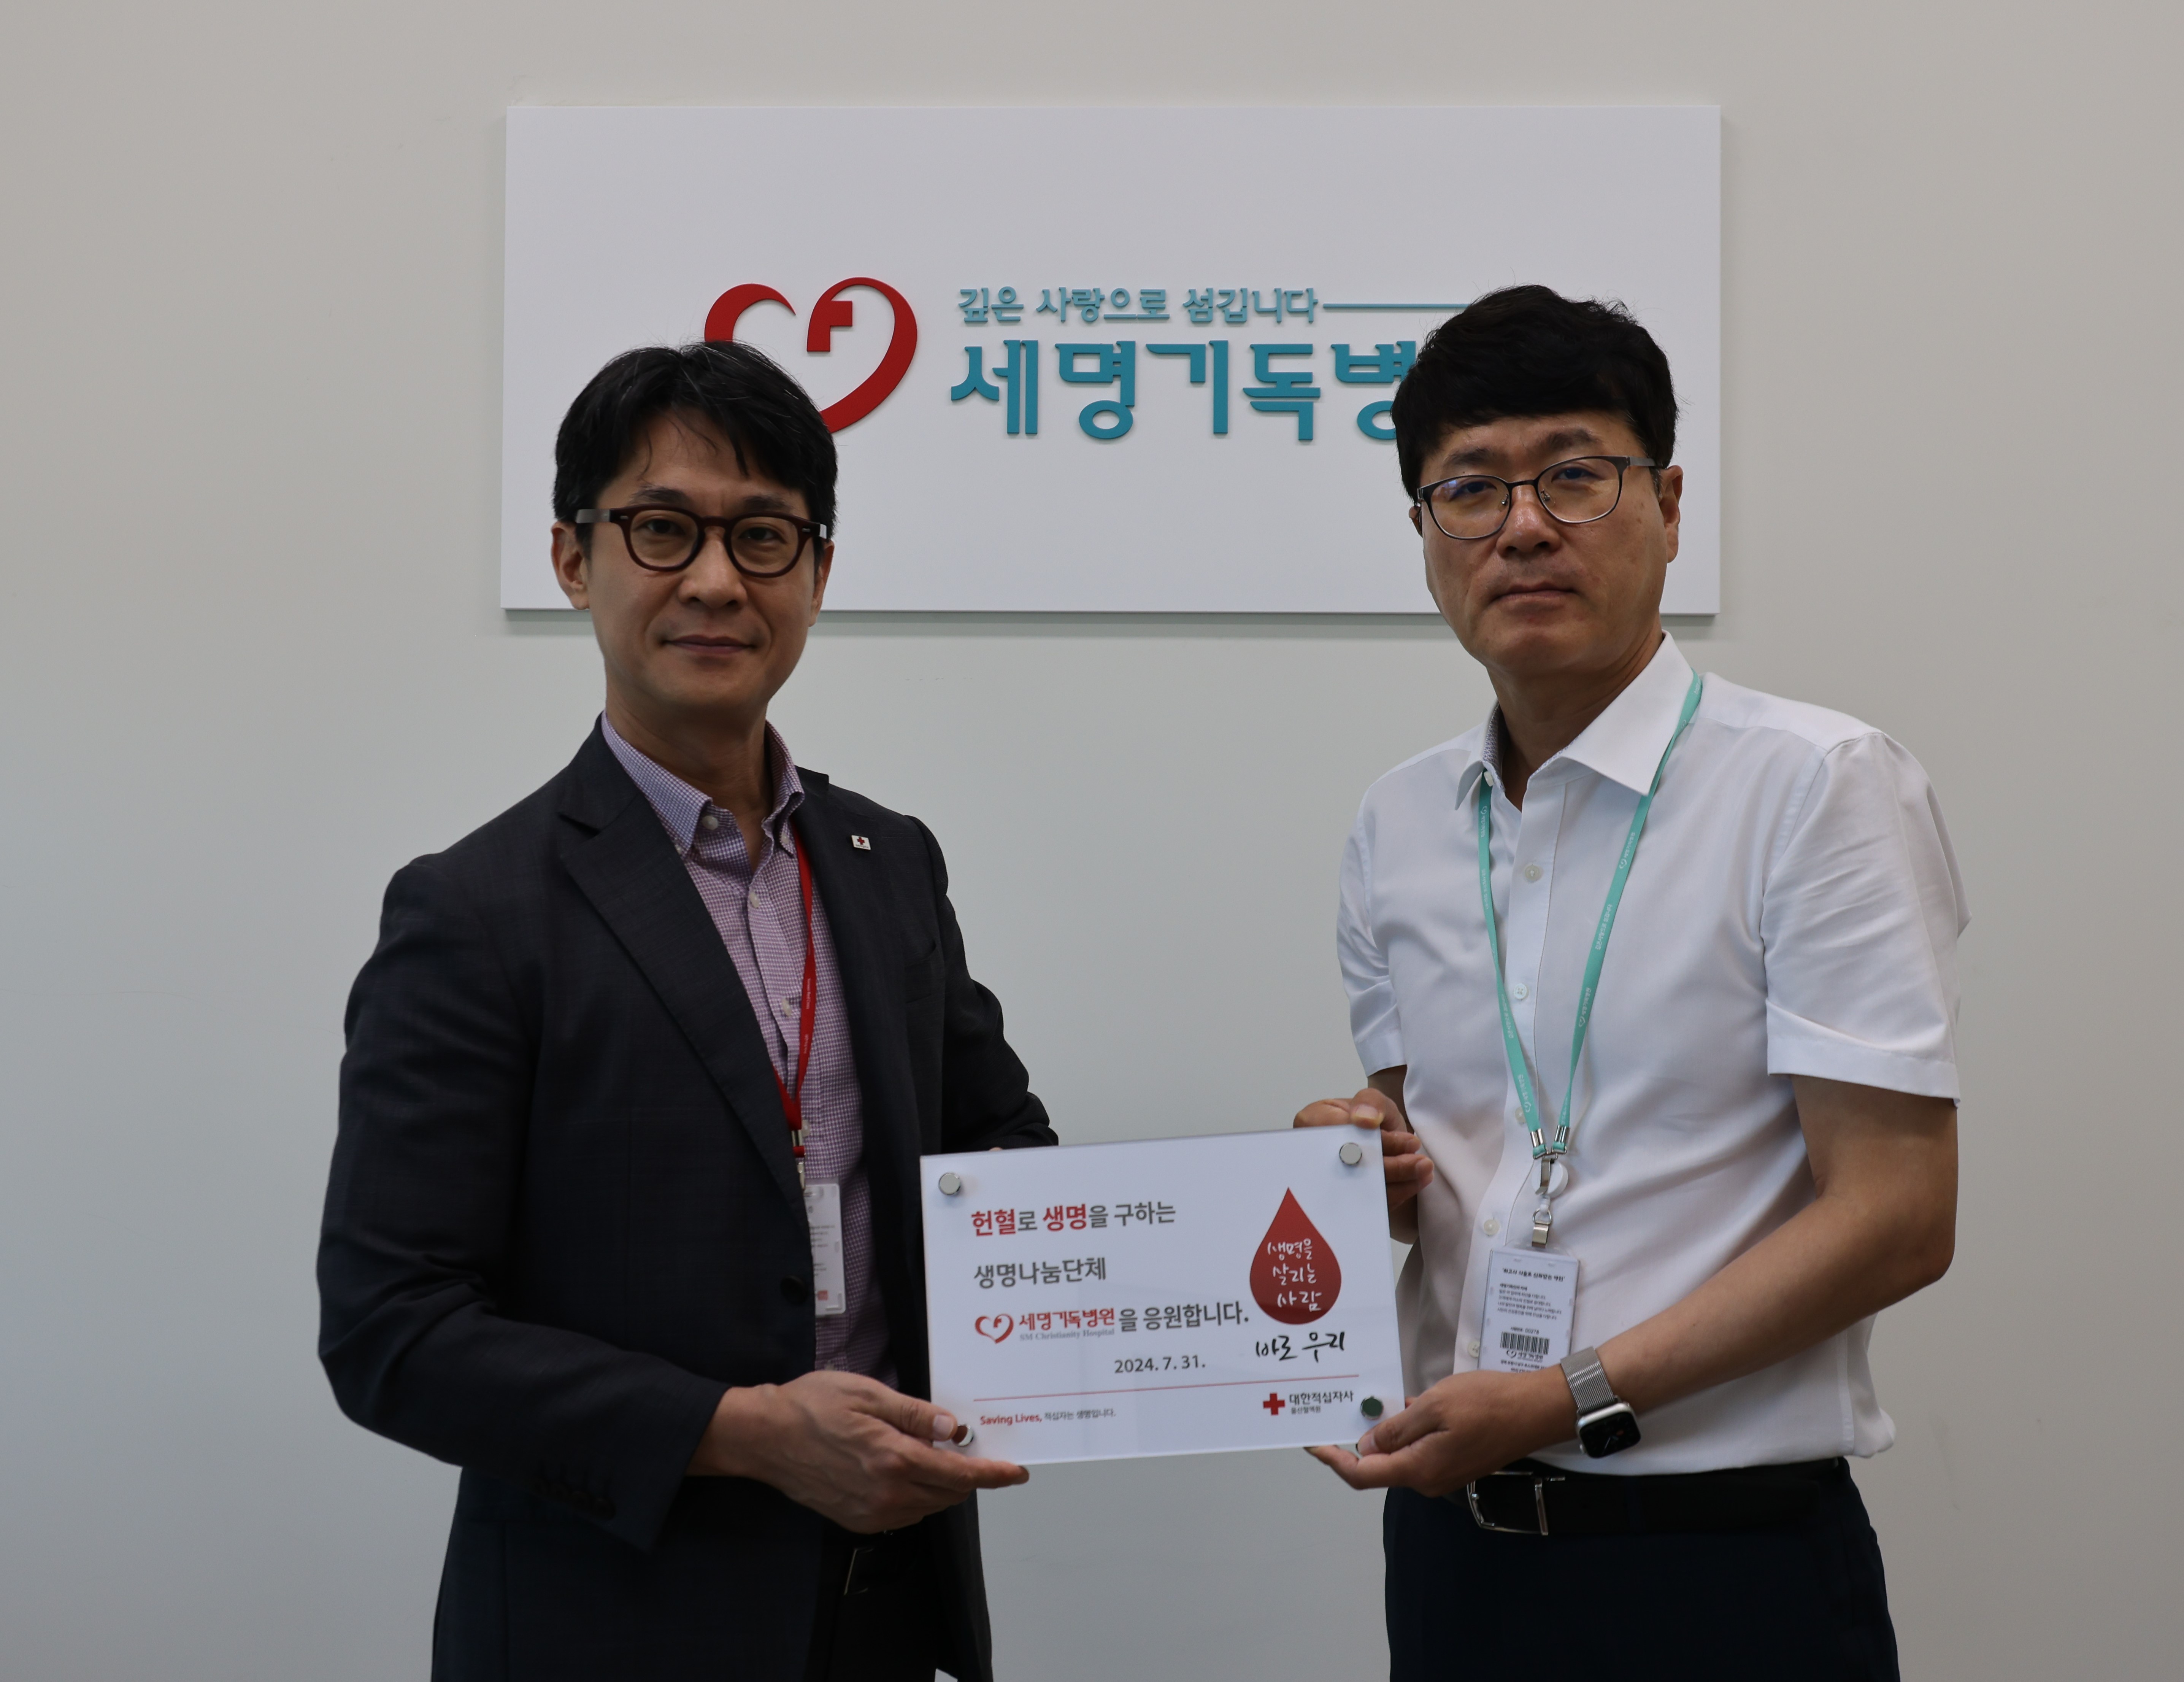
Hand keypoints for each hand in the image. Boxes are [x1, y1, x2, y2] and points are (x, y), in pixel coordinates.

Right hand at [689, 1371, 1028, 1531]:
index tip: (1016, 1472)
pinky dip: (917, 1495)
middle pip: (949, 1493)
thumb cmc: (812, 1406)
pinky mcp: (857, 1520)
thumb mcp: (869, 1394)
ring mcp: (871, 1512)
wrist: (765, 1437)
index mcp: (894, 1459)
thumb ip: (916, 1414)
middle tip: (970, 1449)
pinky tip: (906, 1469)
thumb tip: (954, 1429)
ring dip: (941, 1485)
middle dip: (968, 1475)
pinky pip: (904, 1514)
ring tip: (932, 1453)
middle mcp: (887, 1494)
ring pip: (928, 1506)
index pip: (959, 1474)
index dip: (993, 1474)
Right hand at [1293, 1087, 1433, 1213]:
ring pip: (1363, 1189)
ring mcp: (1331, 1177)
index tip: (1408, 1142)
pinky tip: (1415, 1182)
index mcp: (1313, 1122)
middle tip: (1420, 1163)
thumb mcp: (1374, 1100)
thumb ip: (1370, 1102)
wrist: (1377, 1135)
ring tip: (1423, 1171)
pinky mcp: (1349, 1196)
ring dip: (1399, 1183)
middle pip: (1352, 1167)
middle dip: (1390, 1166)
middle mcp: (1317, 1154)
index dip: (1376, 1142)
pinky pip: (1370, 1202)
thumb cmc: (1370, 1116)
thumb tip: (1365, 1119)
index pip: (1343, 1136)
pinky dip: (1396, 1193)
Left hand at [1305, 1367, 1572, 1497]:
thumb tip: (1367, 1447)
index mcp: (1418, 1469)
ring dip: (1384, 1432)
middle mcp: (1427, 1480)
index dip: (1333, 1460)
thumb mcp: (1434, 1406)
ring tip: (1369, 1402)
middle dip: (1356, 1441)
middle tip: (1338, 1411)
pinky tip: (1405, 1405)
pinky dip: (1406, 1430)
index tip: (1312, 1442)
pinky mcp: (1454, 1462)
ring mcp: (1442, 1473)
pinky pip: (1418, 1449)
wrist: (1535, 1411)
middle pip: (1378, 1466)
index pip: (1362, 1474)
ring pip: (1399, 1455)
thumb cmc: (1487, 1404)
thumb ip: (1397, 1430)